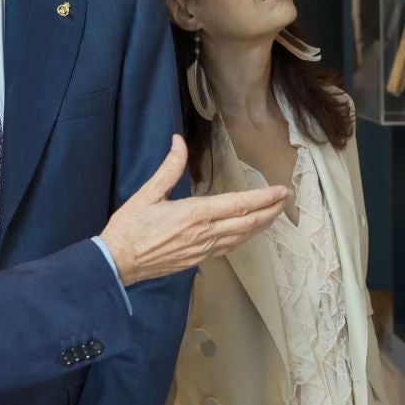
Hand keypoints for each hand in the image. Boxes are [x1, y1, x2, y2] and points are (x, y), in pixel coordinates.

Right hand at [101, 135, 288, 284]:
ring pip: (241, 238)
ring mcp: (203, 250)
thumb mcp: (147, 193)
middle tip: (285, 200)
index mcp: (195, 214)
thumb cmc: (130, 228)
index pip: (239, 205)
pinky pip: (228, 248)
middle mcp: (204, 234)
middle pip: (247, 223)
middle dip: (270, 211)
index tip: (281, 191)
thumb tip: (179, 141)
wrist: (118, 263)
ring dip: (261, 226)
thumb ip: (169, 167)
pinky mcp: (197, 260)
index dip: (263, 198)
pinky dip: (244, 239)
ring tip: (274, 215)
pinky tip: (249, 234)